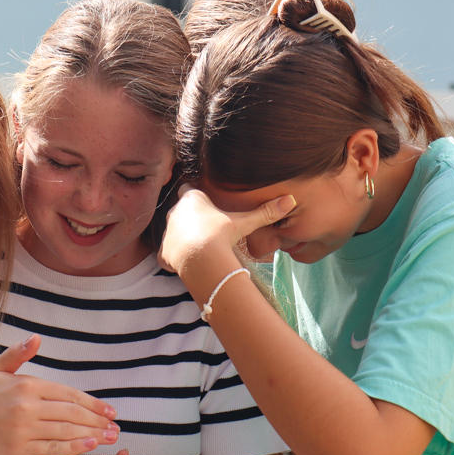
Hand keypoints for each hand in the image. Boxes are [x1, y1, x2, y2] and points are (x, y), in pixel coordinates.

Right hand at [0, 335, 118, 454]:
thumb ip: (18, 354)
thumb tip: (36, 338)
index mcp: (26, 385)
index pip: (68, 393)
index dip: (92, 402)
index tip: (109, 409)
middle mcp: (27, 406)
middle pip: (72, 413)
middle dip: (98, 420)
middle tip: (115, 425)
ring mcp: (23, 429)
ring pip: (66, 432)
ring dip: (92, 435)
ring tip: (109, 437)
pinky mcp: (19, 450)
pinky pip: (52, 449)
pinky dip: (74, 448)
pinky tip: (89, 446)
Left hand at [158, 184, 295, 274]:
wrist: (202, 258)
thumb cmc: (222, 234)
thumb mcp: (245, 222)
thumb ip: (265, 212)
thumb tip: (290, 200)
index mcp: (192, 199)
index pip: (189, 190)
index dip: (196, 196)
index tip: (206, 204)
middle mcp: (175, 212)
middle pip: (179, 212)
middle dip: (189, 219)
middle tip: (205, 229)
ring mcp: (167, 233)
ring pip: (173, 233)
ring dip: (182, 239)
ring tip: (199, 248)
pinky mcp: (163, 253)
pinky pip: (167, 255)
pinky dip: (175, 260)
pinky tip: (188, 264)